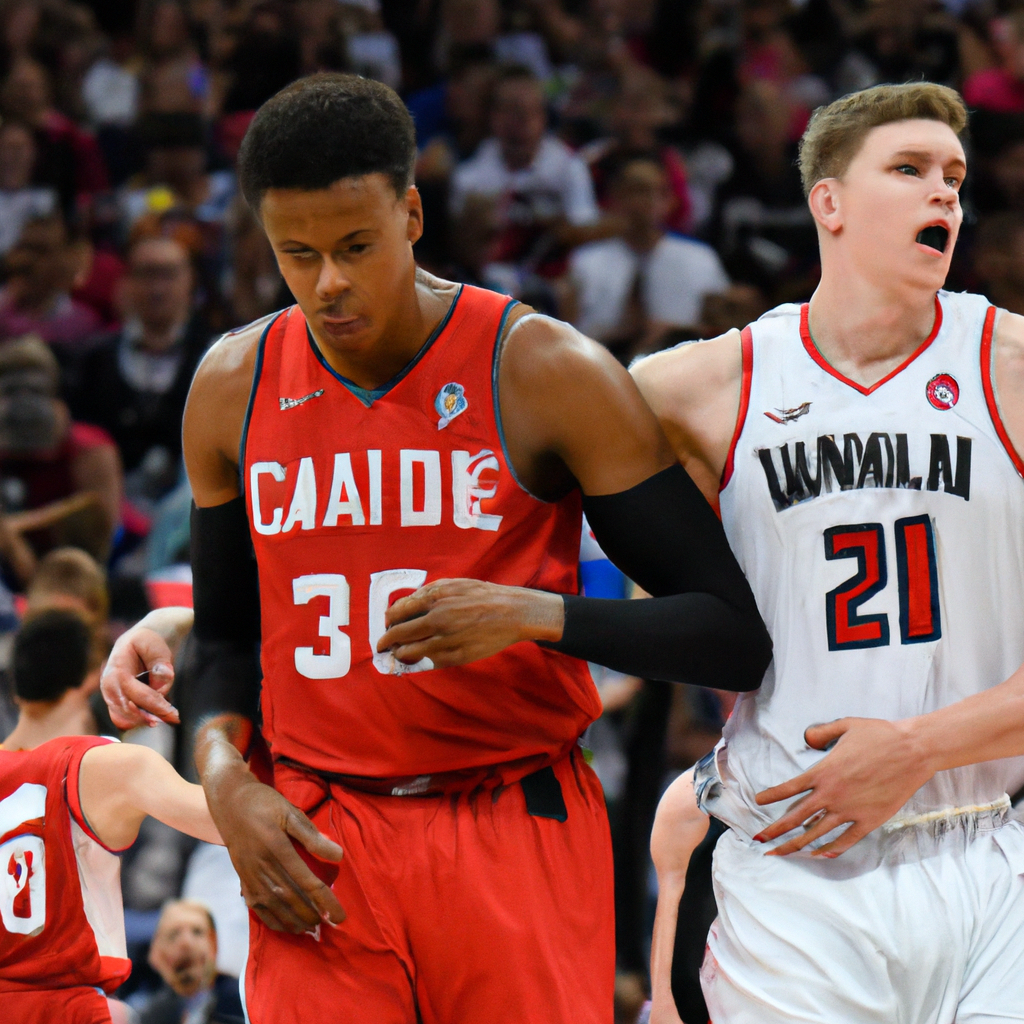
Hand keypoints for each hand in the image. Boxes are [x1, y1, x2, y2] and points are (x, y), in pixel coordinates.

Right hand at [100, 626, 177, 728]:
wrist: (138, 642)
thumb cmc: (147, 643)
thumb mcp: (155, 644)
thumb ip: (160, 662)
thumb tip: (162, 681)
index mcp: (116, 670)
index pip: (135, 693)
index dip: (153, 704)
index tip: (171, 711)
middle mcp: (108, 685)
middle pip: (128, 709)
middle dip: (150, 716)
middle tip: (173, 718)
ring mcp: (109, 695)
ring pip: (124, 718)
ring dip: (145, 720)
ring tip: (167, 718)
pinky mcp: (114, 702)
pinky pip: (123, 719)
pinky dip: (139, 721)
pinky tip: (157, 716)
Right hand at [208, 766, 344, 932]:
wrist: (228, 803)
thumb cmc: (263, 803)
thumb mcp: (289, 811)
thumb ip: (311, 835)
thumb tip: (337, 855)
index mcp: (276, 847)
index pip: (307, 881)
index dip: (325, 900)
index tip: (340, 915)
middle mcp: (262, 866)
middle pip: (291, 898)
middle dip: (312, 914)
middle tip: (331, 924)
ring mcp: (250, 875)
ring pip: (274, 906)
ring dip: (294, 921)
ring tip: (312, 929)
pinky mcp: (243, 879)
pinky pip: (257, 906)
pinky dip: (272, 919)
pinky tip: (285, 926)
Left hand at [377, 578, 563, 667]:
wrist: (512, 613)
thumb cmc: (482, 596)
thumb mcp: (453, 584)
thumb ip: (427, 593)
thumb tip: (404, 605)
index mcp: (434, 598)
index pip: (397, 612)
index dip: (388, 621)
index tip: (387, 625)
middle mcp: (437, 619)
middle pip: (399, 634)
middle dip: (386, 641)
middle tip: (382, 645)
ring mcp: (446, 639)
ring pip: (410, 652)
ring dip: (400, 654)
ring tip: (398, 653)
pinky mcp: (456, 656)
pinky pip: (428, 662)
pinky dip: (419, 661)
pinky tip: (417, 659)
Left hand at [752, 717, 933, 857]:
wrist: (913, 750)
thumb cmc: (879, 735)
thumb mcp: (845, 725)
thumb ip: (821, 732)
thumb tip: (806, 737)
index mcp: (823, 772)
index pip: (789, 788)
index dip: (771, 796)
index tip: (757, 802)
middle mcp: (832, 794)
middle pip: (796, 818)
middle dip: (775, 831)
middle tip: (758, 840)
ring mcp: (850, 810)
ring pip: (816, 833)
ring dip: (796, 845)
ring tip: (780, 853)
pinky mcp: (869, 821)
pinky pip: (846, 840)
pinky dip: (831, 850)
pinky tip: (820, 854)